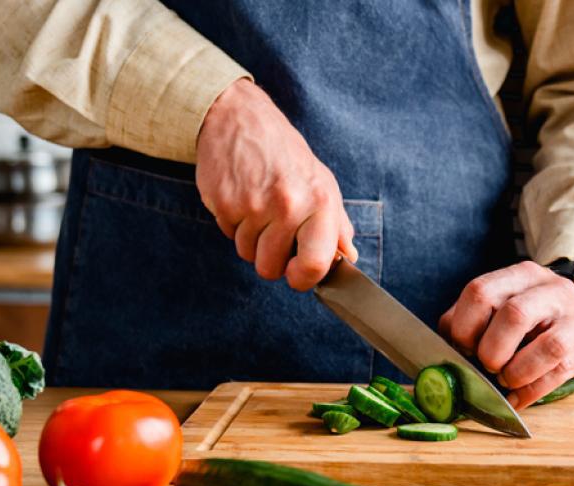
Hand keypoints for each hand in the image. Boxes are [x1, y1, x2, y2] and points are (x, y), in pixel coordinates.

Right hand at [196, 79, 356, 290]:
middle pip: (271, 268)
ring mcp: (253, 205)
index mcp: (319, 201)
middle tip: (273, 229)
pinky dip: (233, 224)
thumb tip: (348, 257)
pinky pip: (228, 236)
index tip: (297, 274)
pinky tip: (241, 198)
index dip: (303, 279)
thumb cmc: (284, 153)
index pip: (315, 264)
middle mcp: (288, 204)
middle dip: (270, 257)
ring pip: (247, 254)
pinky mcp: (224, 203)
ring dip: (251, 239)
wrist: (239, 118)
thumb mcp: (321, 181)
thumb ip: (336, 224)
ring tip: (257, 206)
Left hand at [439, 261, 573, 409]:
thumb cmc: (535, 318)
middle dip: (492, 350)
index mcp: (519, 276)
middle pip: (514, 315)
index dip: (465, 326)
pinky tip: (517, 399)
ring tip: (505, 380)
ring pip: (547, 347)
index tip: (463, 347)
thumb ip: (470, 319)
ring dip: (516, 373)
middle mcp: (550, 290)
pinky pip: (560, 373)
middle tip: (487, 365)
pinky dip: (531, 392)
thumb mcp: (504, 304)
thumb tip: (444, 346)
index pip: (481, 292)